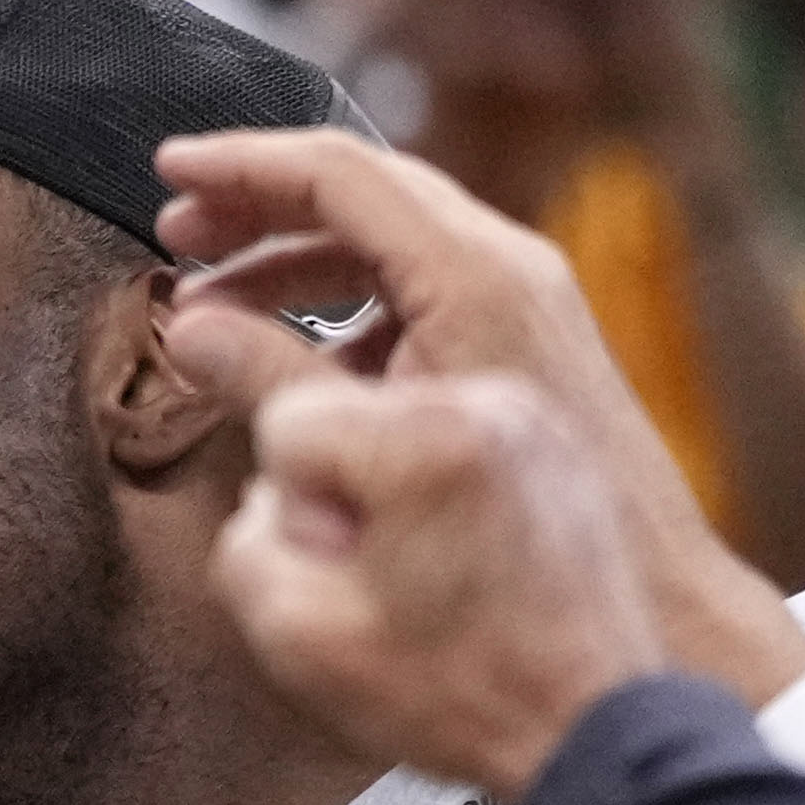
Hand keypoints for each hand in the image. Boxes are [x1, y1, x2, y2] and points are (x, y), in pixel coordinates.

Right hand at [148, 121, 804, 706]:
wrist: (636, 638)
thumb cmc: (503, 574)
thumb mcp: (358, 470)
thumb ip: (269, 386)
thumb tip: (191, 330)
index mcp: (474, 282)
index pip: (340, 173)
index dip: (241, 165)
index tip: (168, 171)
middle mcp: (512, 275)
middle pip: (369, 193)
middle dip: (262, 207)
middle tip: (179, 233)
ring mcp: (529, 311)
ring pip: (394, 244)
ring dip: (298, 263)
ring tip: (217, 308)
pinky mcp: (527, 355)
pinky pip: (423, 294)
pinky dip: (348, 307)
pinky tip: (298, 366)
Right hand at [205, 364, 674, 796]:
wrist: (595, 727)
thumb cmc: (463, 692)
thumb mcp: (301, 636)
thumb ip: (244, 537)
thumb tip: (259, 488)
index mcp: (426, 440)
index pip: (287, 421)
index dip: (294, 510)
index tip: (340, 562)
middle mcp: (490, 404)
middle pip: (340, 409)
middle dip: (338, 491)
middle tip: (382, 573)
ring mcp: (533, 418)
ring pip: (392, 418)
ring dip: (386, 487)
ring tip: (428, 571)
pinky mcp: (557, 444)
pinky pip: (452, 433)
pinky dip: (436, 483)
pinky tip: (461, 557)